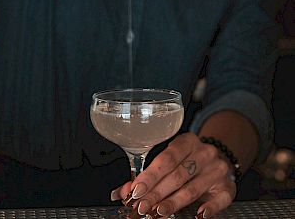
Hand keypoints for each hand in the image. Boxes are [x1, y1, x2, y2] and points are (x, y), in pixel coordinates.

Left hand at [111, 133, 236, 217]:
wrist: (220, 157)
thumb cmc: (188, 158)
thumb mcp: (171, 157)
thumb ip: (149, 174)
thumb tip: (124, 191)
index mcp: (187, 141)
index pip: (166, 159)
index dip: (150, 176)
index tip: (136, 189)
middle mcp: (204, 154)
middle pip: (176, 176)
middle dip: (156, 193)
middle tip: (141, 206)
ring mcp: (217, 170)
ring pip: (192, 189)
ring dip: (173, 203)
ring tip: (158, 212)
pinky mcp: (228, 187)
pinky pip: (219, 200)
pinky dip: (208, 208)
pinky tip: (198, 215)